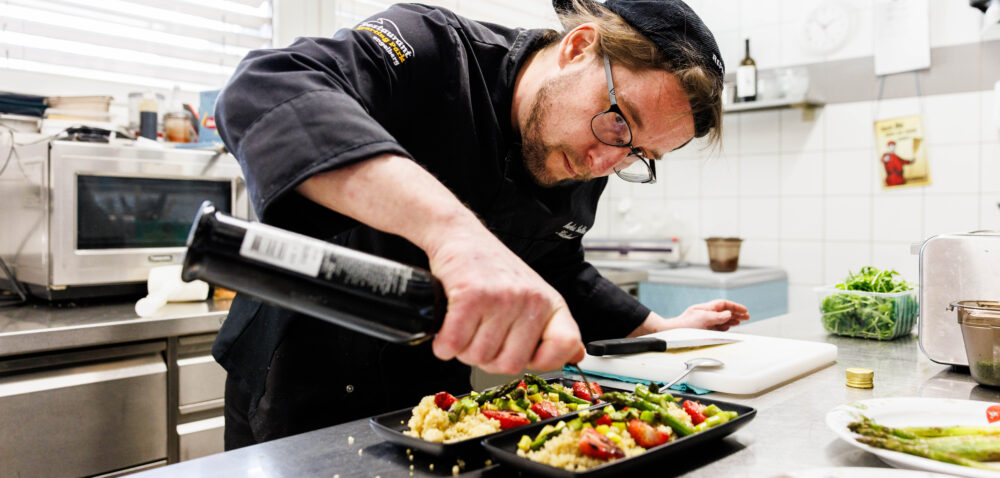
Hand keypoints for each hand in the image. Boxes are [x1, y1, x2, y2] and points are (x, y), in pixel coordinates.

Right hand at [427, 231, 584, 374]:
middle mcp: (531, 300)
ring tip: (464, 323)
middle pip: (509, 365)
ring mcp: (503, 298)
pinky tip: (447, 327)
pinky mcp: (472, 296)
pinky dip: (443, 343)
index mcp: (549, 302)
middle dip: (487, 358)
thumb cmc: (492, 269)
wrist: (460, 235)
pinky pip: (454, 344)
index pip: (565, 345)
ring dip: (462, 348)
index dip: (543, 361)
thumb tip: (576, 356)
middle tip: (480, 334)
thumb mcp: (532, 295)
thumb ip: (552, 330)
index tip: (525, 356)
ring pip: (478, 356)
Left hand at [672, 299, 749, 330]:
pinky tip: (728, 327)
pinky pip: (717, 327)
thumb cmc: (685, 325)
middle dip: (736, 313)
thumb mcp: (703, 318)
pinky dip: (724, 327)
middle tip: (747, 317)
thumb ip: (717, 316)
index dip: (735, 307)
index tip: (744, 310)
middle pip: (725, 312)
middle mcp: (706, 314)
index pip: (724, 304)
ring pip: (722, 320)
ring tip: (740, 321)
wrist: (673, 333)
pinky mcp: (703, 330)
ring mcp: (705, 322)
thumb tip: (728, 314)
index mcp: (707, 308)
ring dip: (732, 320)